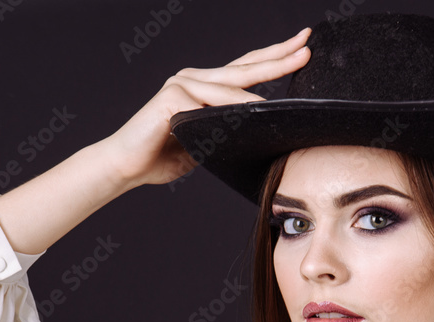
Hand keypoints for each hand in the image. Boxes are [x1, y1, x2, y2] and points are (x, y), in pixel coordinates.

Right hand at [100, 27, 311, 188]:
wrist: (126, 165)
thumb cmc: (162, 157)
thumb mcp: (206, 142)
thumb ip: (227, 131)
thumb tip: (257, 133)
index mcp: (203, 88)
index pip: (244, 69)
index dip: (273, 58)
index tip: (301, 48)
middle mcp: (193, 79)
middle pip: (244, 66)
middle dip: (278, 56)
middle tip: (306, 44)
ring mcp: (182, 84)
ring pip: (231, 85)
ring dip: (263, 81)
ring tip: (294, 71)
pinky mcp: (172, 96)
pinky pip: (212, 102)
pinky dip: (234, 105)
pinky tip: (253, 107)